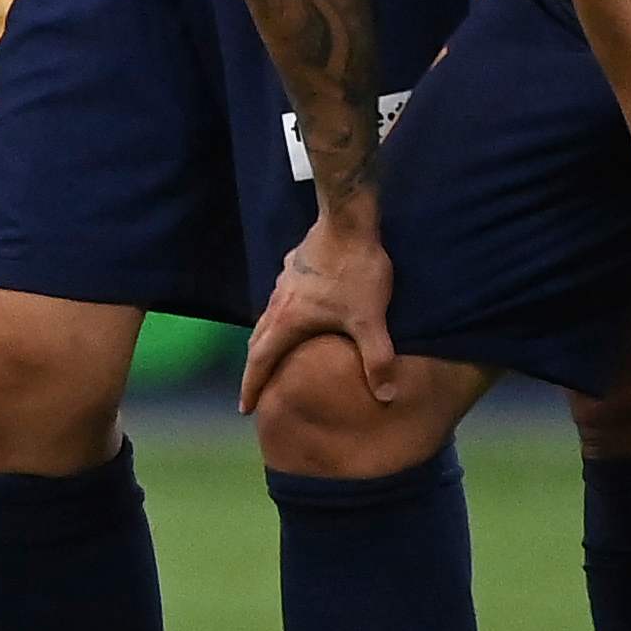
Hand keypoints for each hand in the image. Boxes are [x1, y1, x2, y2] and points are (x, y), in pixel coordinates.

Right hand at [242, 217, 400, 410]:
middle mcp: (278, 303)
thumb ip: (377, 360)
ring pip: (269, 318)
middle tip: (258, 387)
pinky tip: (298, 313)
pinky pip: (282, 299)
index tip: (244, 408)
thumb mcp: (369, 321)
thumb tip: (385, 397)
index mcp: (289, 320)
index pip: (261, 361)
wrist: (348, 221)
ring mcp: (284, 282)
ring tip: (276, 353)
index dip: (252, 387)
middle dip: (256, 367)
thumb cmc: (355, 273)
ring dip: (268, 340)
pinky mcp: (295, 266)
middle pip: (258, 341)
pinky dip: (283, 316)